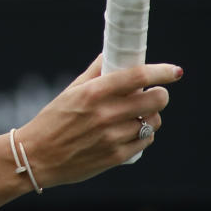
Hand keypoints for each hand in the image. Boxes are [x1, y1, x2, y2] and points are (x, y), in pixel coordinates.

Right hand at [18, 56, 181, 185]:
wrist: (36, 157)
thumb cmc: (52, 120)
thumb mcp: (70, 91)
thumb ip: (95, 72)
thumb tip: (112, 54)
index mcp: (93, 93)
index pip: (137, 76)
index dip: (161, 71)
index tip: (174, 71)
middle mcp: (104, 114)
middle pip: (154, 99)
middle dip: (160, 94)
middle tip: (155, 93)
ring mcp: (111, 137)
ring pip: (152, 121)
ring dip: (152, 116)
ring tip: (140, 114)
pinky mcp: (114, 156)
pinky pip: (145, 142)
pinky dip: (145, 134)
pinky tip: (134, 130)